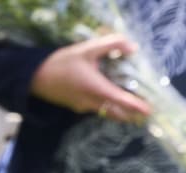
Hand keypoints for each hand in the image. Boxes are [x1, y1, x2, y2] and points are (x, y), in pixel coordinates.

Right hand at [29, 33, 150, 120]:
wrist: (35, 77)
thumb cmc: (62, 62)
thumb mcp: (87, 48)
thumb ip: (112, 44)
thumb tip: (132, 48)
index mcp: (95, 88)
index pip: (120, 100)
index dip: (136, 106)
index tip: (149, 111)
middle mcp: (90, 101)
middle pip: (115, 113)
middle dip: (131, 115)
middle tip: (144, 115)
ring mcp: (82, 106)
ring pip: (106, 112)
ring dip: (119, 112)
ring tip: (132, 110)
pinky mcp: (76, 107)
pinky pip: (96, 109)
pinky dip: (107, 108)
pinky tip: (111, 101)